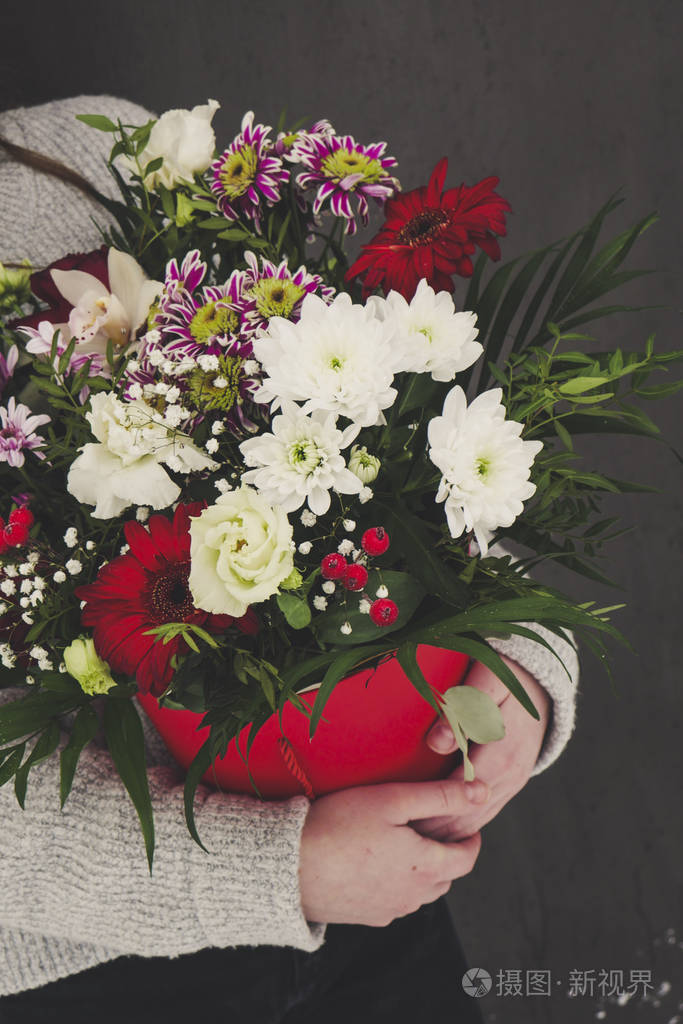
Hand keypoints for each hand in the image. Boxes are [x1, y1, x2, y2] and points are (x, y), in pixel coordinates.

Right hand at [299, 778, 487, 925]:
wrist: (290, 867)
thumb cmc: (340, 826)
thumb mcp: (393, 799)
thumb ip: (441, 795)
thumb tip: (481, 791)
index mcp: (426, 867)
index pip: (467, 859)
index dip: (472, 840)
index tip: (468, 826)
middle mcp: (413, 896)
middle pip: (445, 877)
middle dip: (447, 854)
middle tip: (436, 829)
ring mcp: (388, 910)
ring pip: (420, 891)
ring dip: (423, 871)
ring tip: (408, 844)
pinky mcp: (365, 917)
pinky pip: (394, 901)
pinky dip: (397, 884)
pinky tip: (378, 863)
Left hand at [413, 657, 550, 841]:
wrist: (540, 683)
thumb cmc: (506, 675)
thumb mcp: (486, 680)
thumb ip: (461, 708)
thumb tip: (436, 744)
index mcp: (502, 753)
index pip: (458, 790)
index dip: (429, 804)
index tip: (398, 816)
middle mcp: (511, 775)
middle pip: (467, 814)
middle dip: (433, 828)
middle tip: (394, 839)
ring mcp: (514, 782)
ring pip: (477, 820)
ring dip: (445, 834)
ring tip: (408, 843)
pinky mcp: (511, 784)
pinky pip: (485, 813)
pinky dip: (461, 827)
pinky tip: (436, 835)